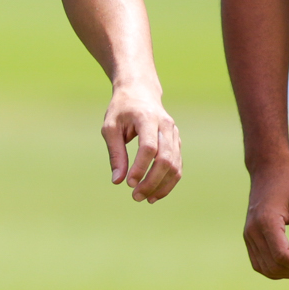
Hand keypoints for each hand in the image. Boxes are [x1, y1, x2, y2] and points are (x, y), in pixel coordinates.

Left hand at [101, 87, 181, 202]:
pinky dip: (168, 182)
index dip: (140, 167)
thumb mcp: (110, 127)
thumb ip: (115, 153)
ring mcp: (174, 134)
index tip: (128, 183)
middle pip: (165, 159)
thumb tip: (118, 181)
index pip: (149, 147)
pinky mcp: (177, 142)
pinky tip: (155, 194)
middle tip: (135, 196)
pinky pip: (177, 165)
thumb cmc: (122, 109)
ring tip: (145, 199)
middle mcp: (165, 126)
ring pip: (175, 165)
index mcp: (147, 118)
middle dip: (151, 182)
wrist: (140, 91)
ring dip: (161, 186)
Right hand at [243, 162, 288, 278]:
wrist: (268, 170)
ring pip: (266, 269)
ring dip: (287, 272)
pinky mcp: (249, 237)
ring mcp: (248, 235)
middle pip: (274, 266)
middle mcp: (252, 231)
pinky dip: (276, 268)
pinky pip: (260, 263)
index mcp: (266, 221)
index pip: (281, 256)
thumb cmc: (288, 184)